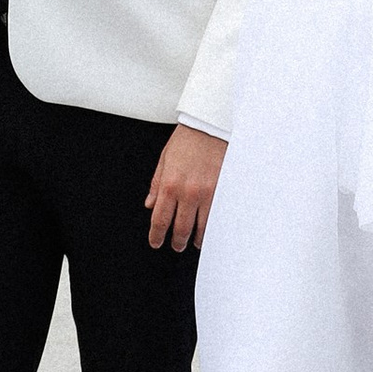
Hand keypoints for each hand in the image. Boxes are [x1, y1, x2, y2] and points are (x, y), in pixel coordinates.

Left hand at [145, 121, 225, 251]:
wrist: (210, 126)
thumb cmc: (187, 139)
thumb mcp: (164, 160)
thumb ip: (156, 185)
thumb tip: (150, 205)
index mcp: (170, 185)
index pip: (160, 220)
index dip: (156, 236)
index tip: (155, 242)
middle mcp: (188, 192)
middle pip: (181, 229)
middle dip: (177, 242)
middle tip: (176, 246)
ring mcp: (207, 193)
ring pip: (201, 228)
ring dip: (196, 239)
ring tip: (194, 242)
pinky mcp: (222, 191)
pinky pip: (216, 217)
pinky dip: (212, 227)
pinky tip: (210, 230)